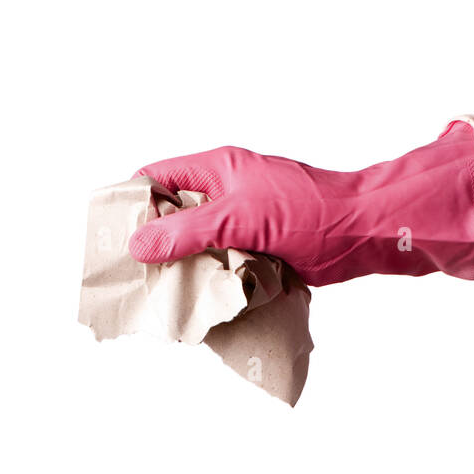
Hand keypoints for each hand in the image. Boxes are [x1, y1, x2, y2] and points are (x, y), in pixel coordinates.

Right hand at [128, 123, 473, 285]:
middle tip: (132, 276)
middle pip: (175, 216)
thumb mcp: (237, 218)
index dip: (132, 202)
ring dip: (185, 270)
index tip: (110, 233)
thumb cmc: (308, 211)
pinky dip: (213, 283)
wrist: (363, 234)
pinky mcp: (262, 252)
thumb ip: (185, 232)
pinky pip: (226, 267)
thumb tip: (138, 245)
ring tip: (161, 296)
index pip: (159, 176)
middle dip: (154, 244)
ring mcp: (246, 223)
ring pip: (200, 247)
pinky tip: (200, 304)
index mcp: (218, 168)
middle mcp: (229, 193)